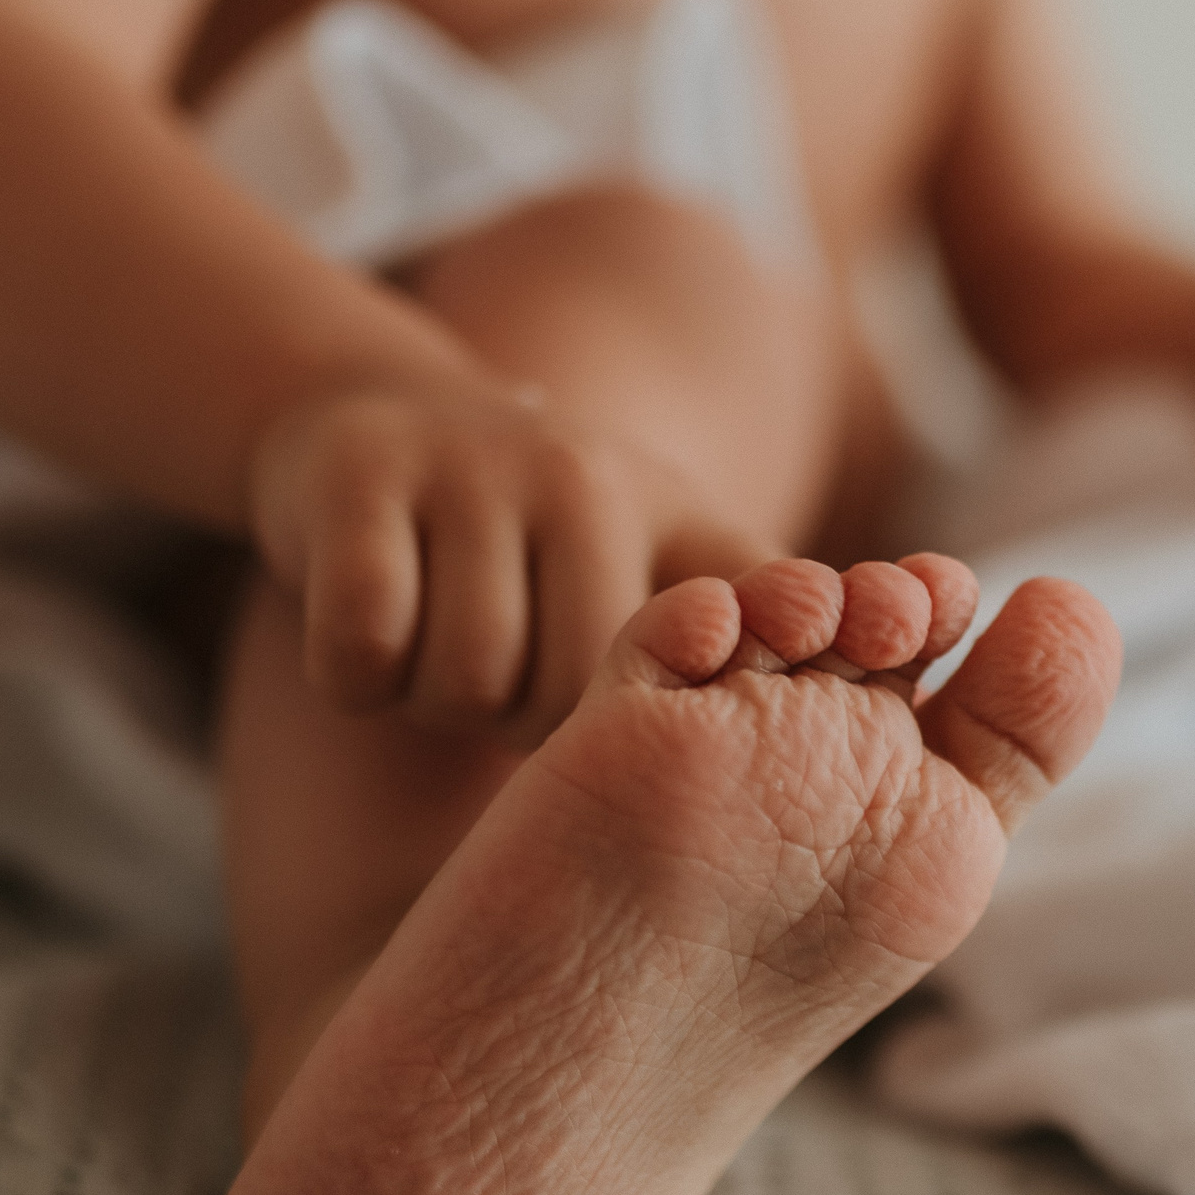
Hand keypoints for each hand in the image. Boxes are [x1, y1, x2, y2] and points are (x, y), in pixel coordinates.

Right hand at [247, 383, 764, 741]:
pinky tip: (372, 646)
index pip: (749, 615)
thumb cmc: (541, 550)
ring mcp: (476, 469)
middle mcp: (594, 478)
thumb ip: (747, 659)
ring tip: (444, 658)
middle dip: (524, 727)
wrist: (381, 420)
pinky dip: (354, 679)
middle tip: (507, 689)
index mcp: (684, 519)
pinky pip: (364, 647)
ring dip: (436, 703)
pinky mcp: (362, 476)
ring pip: (466, 682)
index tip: (740, 723)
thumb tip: (840, 774)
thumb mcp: (659, 575)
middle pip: (569, 694)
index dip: (748, 676)